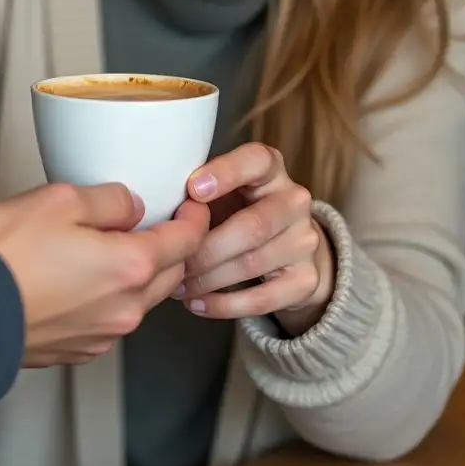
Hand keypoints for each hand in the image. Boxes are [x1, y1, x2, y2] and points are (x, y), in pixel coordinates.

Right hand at [0, 182, 209, 366]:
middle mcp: (124, 309)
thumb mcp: (60, 198)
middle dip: (172, 247)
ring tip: (113, 245)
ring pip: (139, 299)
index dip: (195, 218)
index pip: (186, 242)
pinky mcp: (74, 350)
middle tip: (159, 221)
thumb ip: (110, 200)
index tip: (192, 204)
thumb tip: (131, 207)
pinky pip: (108, 319)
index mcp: (130, 266)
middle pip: (169, 275)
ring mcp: (100, 335)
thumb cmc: (4, 252)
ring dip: (138, 273)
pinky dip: (108, 296)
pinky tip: (81, 277)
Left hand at [174, 143, 334, 334]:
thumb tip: (158, 209)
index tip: (193, 189)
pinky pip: (263, 299)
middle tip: (172, 261)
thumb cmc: (239, 208)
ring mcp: (305, 241)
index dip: (226, 173)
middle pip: (252, 226)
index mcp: (270, 168)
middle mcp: (294, 201)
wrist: (289, 245)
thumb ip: (199, 191)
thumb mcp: (224, 189)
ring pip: (253, 263)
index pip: (256, 160)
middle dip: (206, 248)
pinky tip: (196, 304)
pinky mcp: (307, 280)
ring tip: (176, 285)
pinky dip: (224, 305)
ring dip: (208, 279)